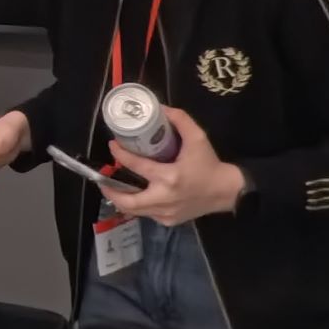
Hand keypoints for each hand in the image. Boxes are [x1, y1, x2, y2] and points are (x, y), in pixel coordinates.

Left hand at [106, 107, 245, 225]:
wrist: (227, 191)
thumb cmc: (210, 165)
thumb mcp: (198, 138)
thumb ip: (180, 120)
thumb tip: (160, 107)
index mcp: (169, 178)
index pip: (136, 166)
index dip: (120, 155)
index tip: (112, 145)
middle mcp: (164, 199)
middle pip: (127, 200)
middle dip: (109, 189)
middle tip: (101, 177)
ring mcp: (165, 213)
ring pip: (133, 210)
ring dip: (120, 198)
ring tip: (112, 185)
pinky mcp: (168, 221)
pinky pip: (145, 214)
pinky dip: (136, 205)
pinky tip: (134, 193)